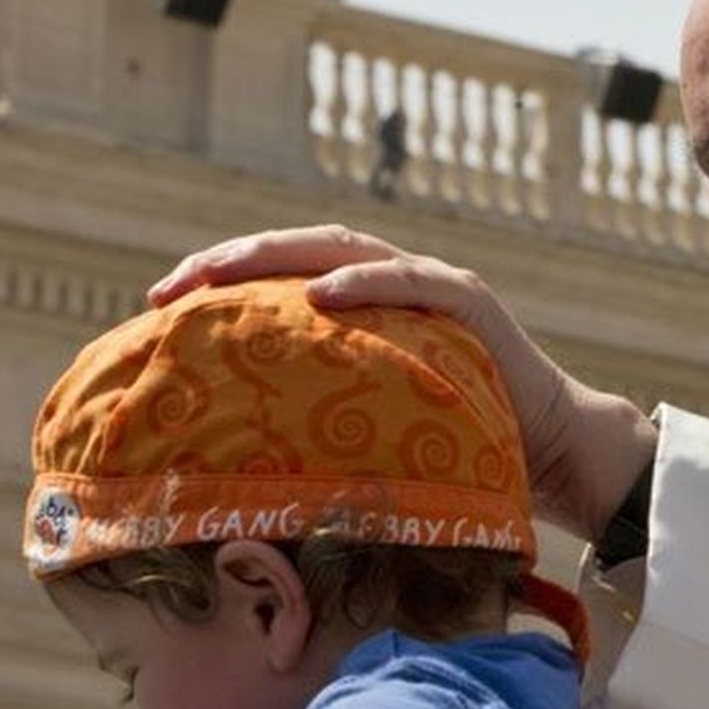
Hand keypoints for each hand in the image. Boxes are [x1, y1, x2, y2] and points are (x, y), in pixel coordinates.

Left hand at [149, 226, 654, 539]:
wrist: (550, 449)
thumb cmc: (460, 448)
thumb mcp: (375, 428)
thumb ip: (324, 418)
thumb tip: (228, 460)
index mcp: (370, 306)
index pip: (286, 275)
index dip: (222, 279)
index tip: (157, 304)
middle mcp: (398, 282)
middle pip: (302, 249)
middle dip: (230, 260)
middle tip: (167, 287)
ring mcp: (435, 285)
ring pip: (347, 248)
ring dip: (278, 255)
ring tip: (220, 273)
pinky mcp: (472, 302)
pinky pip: (414, 281)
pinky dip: (368, 280)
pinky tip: (322, 294)